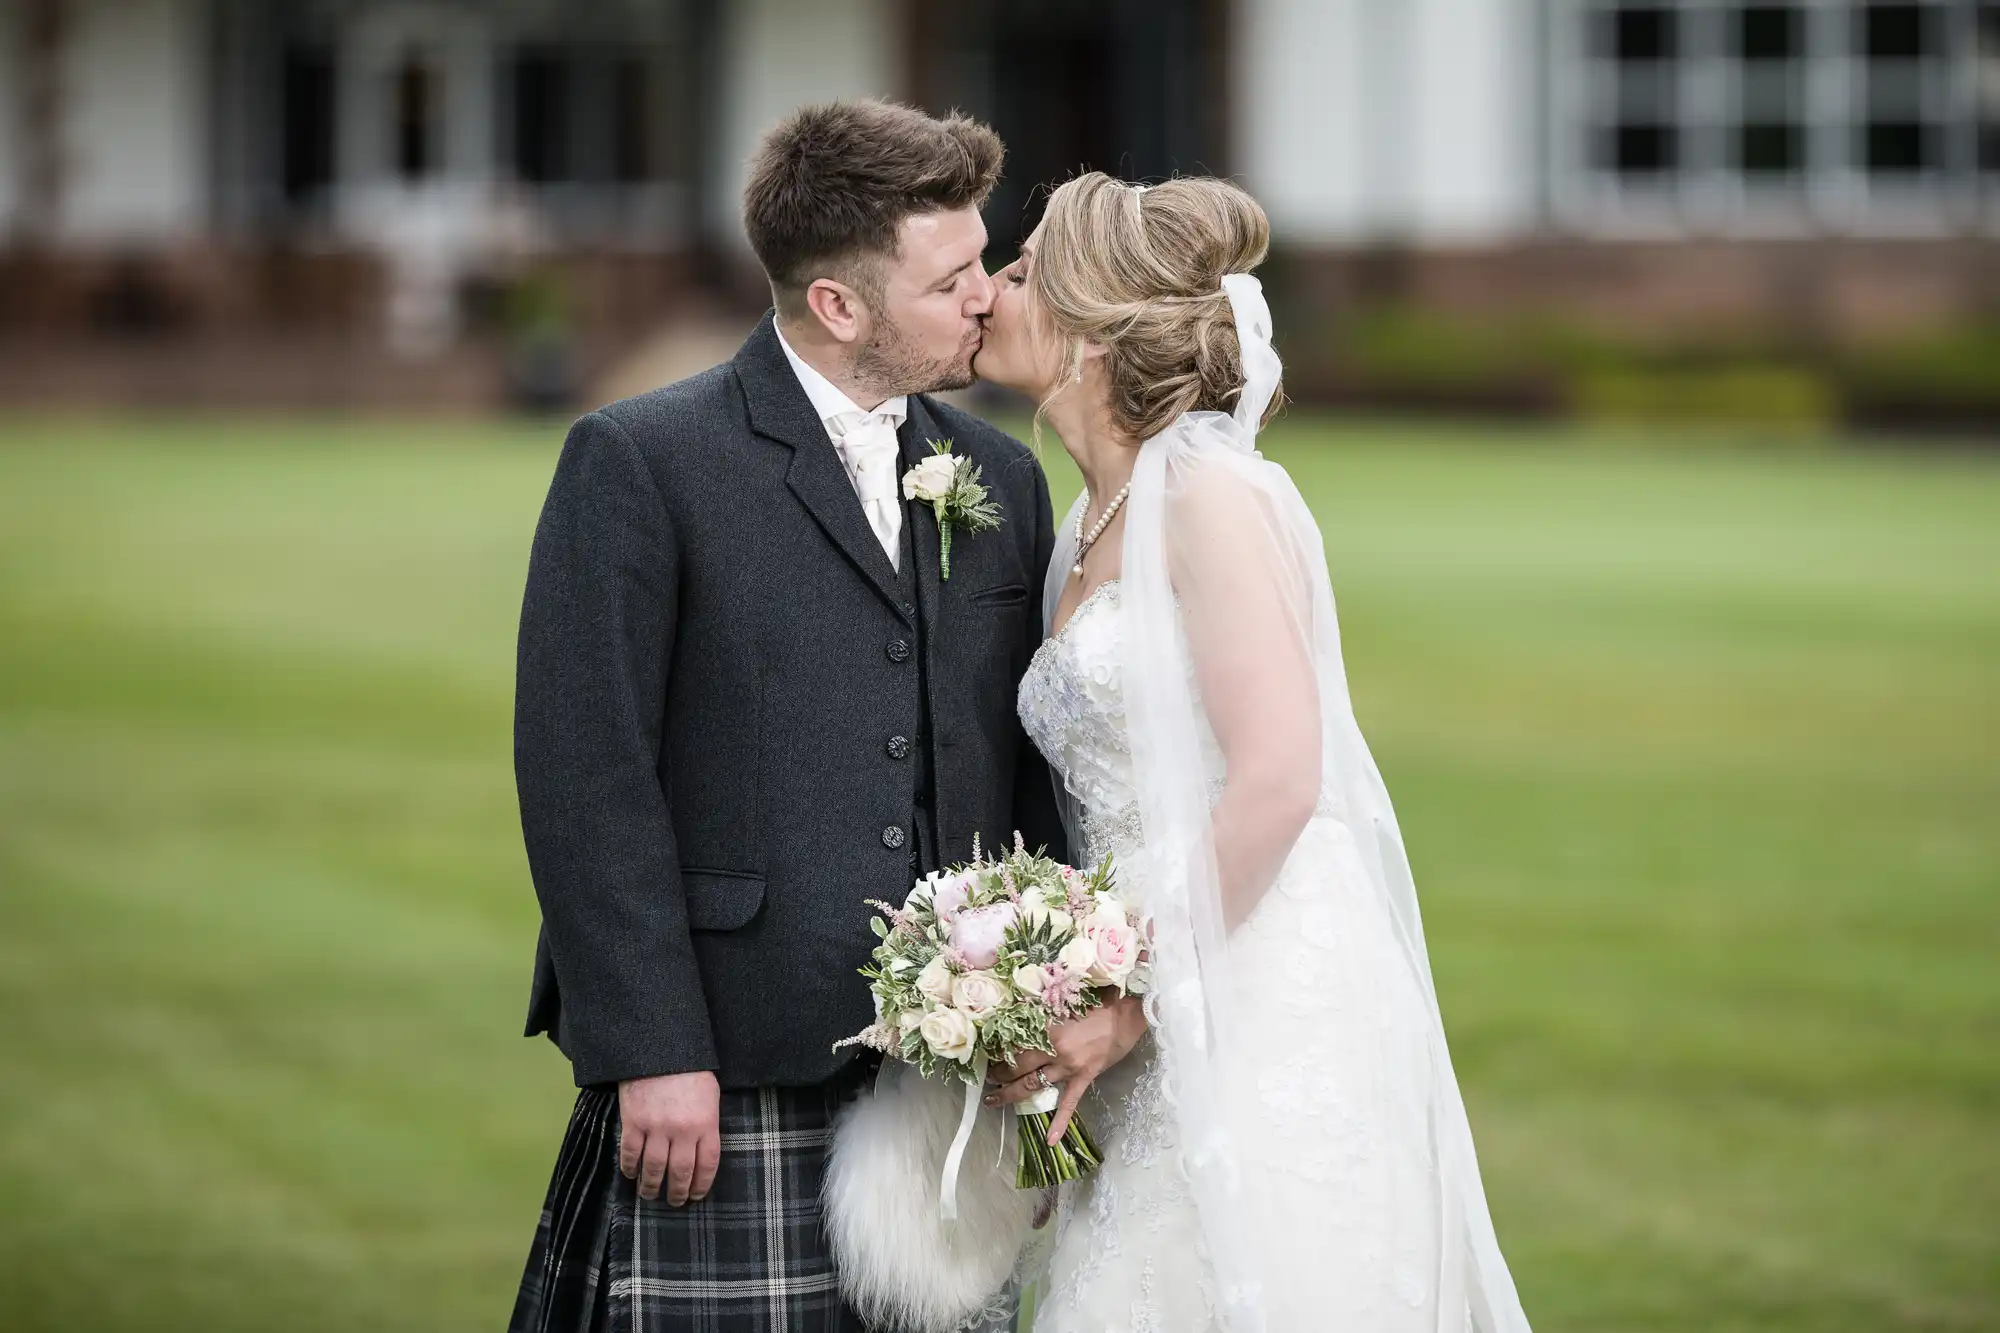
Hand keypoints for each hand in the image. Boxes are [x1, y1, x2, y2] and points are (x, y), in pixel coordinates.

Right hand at [618, 1071, 720, 1205]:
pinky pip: (630, 1154)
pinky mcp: (633, 1122)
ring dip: (651, 1186)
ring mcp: (656, 1128)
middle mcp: (682, 1130)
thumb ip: (708, 1122)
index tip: (696, 1196)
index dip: (701, 1185)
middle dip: (677, 1192)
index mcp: (706, 1123)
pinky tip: (631, 1174)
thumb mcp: (710, 1094)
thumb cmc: (690, 1069)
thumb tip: (703, 1150)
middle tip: (673, 1202)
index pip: (707, 1165)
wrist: (659, 1048)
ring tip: (649, 1194)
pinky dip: (630, 1168)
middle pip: (680, 1173)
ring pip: (654, 1169)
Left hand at [986, 992, 1146, 1143]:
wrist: (1127, 1014)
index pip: (1014, 1044)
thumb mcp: (1063, 1006)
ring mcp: (1068, 1067)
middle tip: (987, 1080)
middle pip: (1017, 1067)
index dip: (999, 1051)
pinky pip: (1069, 1104)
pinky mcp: (1084, 1078)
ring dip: (1011, 1094)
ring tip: (994, 1100)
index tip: (988, 1054)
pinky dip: (1059, 1123)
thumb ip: (1044, 1017)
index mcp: (1047, 1029)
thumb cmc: (1098, 1004)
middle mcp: (1054, 1050)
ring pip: (1032, 1085)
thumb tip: (1023, 1020)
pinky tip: (1049, 1140)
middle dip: (999, 1075)